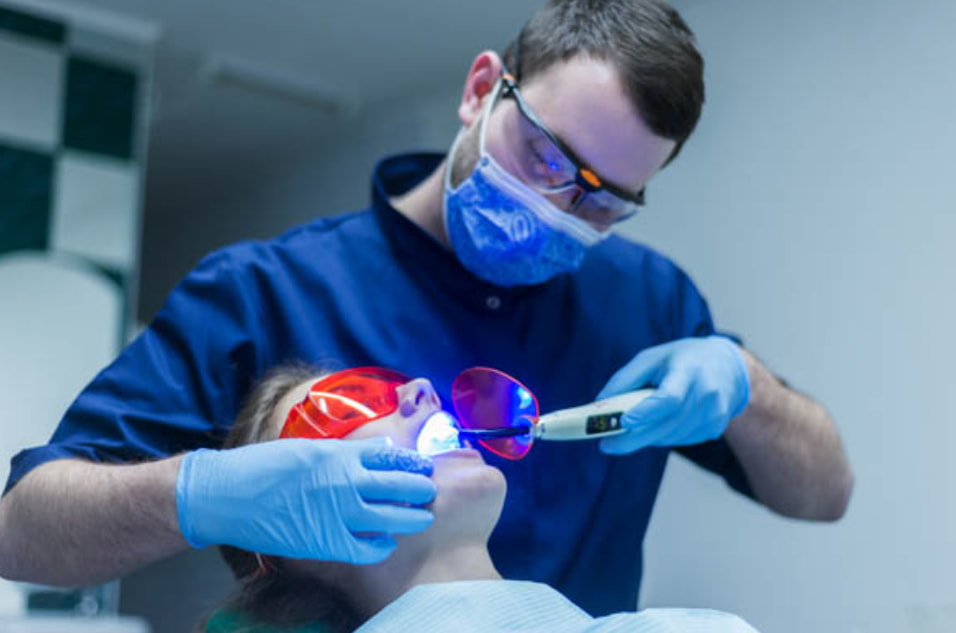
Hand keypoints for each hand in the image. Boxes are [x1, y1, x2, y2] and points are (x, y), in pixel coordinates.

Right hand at [176, 437, 436, 563]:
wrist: (228, 494)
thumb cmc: (264, 466)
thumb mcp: (309, 447)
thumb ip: (348, 451)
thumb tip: (382, 449)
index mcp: (341, 454)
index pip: (390, 456)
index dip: (411, 463)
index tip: (422, 467)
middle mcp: (346, 482)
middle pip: (400, 485)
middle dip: (421, 489)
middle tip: (429, 492)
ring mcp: (338, 513)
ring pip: (392, 517)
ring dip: (412, 518)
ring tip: (422, 518)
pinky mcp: (326, 542)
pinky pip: (368, 548)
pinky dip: (382, 545)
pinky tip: (386, 542)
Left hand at [598, 336, 749, 454]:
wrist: (728, 367)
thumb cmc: (683, 359)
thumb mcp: (652, 357)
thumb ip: (626, 379)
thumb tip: (600, 403)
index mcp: (689, 371)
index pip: (669, 398)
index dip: (646, 413)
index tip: (623, 422)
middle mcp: (706, 394)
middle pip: (666, 424)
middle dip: (633, 438)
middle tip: (607, 445)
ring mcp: (714, 414)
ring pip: (671, 436)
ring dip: (646, 436)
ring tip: (629, 429)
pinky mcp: (714, 428)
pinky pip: (680, 439)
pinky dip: (663, 436)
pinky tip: (657, 424)